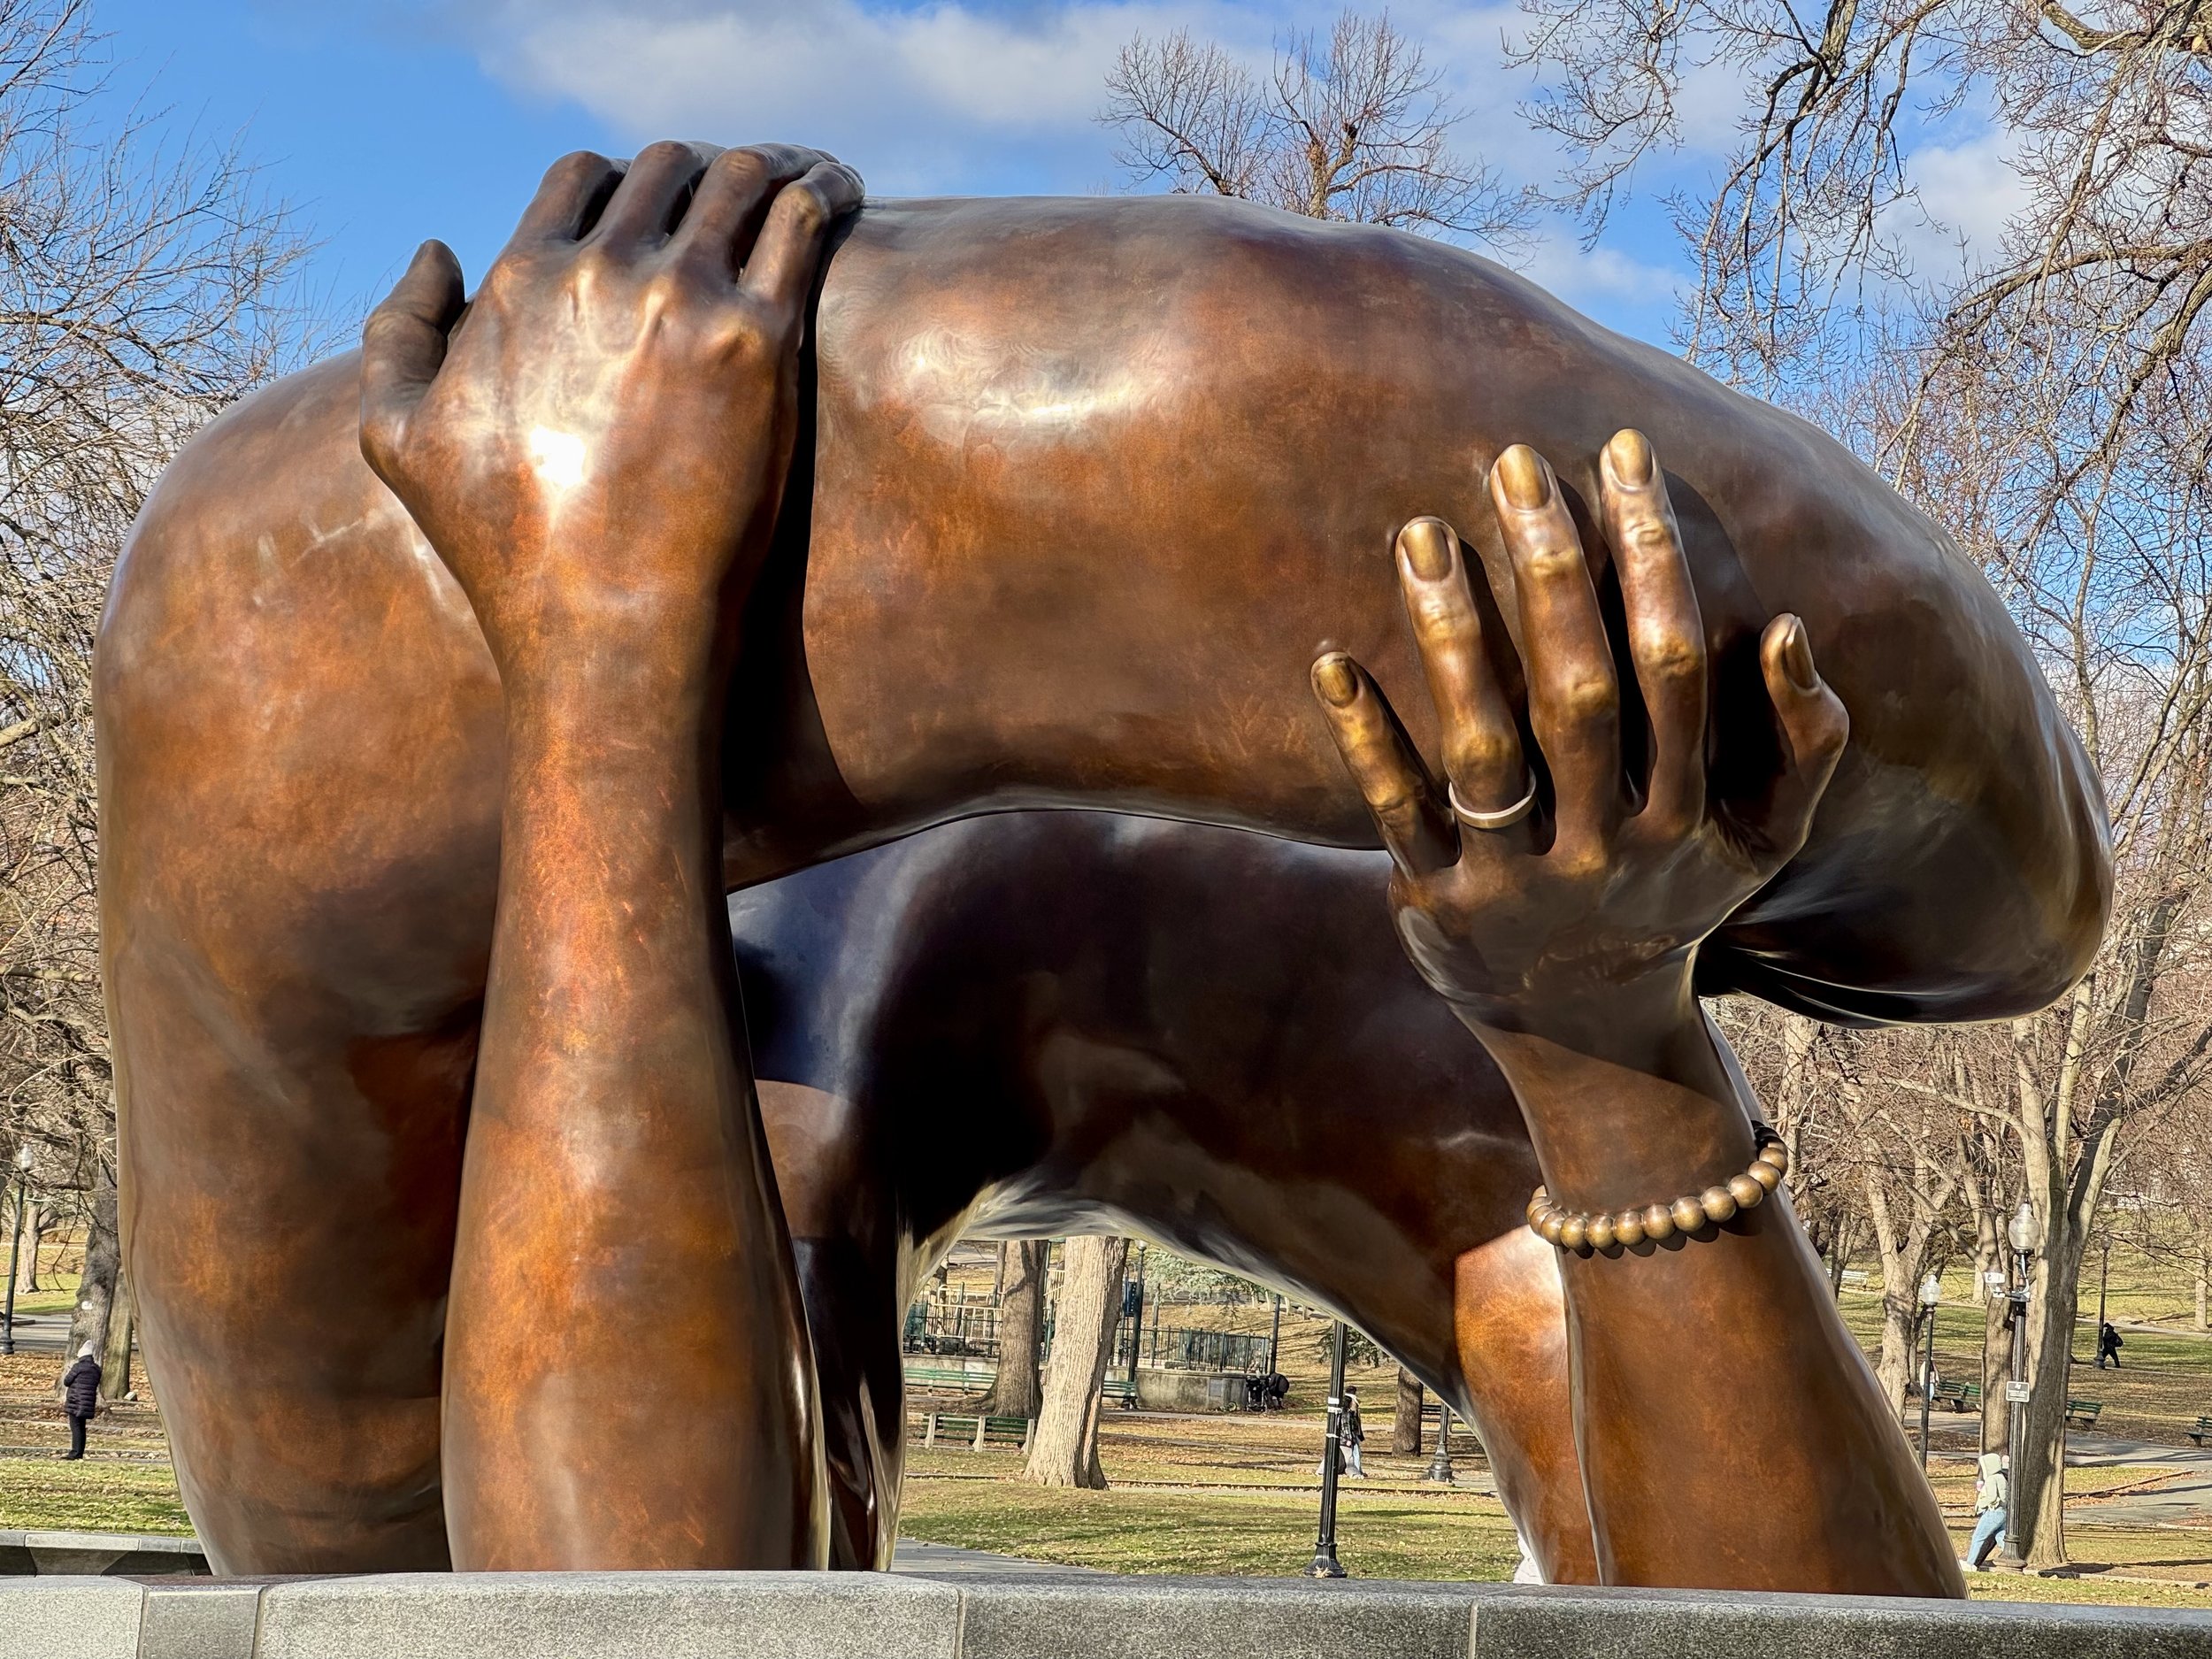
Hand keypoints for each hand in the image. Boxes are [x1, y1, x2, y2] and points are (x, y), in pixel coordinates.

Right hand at [358, 141, 860, 691]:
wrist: (609, 628)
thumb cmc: (508, 556)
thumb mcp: (399, 441)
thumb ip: (397, 333)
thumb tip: (439, 248)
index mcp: (517, 279)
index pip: (580, 177)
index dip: (625, 181)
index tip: (666, 205)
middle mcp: (599, 271)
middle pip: (665, 168)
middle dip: (703, 170)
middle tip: (746, 190)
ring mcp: (683, 298)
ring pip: (741, 175)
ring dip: (775, 163)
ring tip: (808, 177)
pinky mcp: (761, 338)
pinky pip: (802, 220)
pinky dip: (823, 190)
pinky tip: (841, 194)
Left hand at [1310, 430, 1847, 1037]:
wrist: (1589, 1032)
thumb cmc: (1672, 898)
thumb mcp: (1763, 842)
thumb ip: (1806, 743)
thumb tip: (1790, 626)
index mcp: (1687, 816)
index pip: (1675, 665)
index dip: (1654, 557)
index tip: (1623, 456)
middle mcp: (1605, 847)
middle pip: (1581, 693)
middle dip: (1552, 570)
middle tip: (1513, 463)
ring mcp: (1516, 879)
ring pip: (1484, 746)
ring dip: (1451, 635)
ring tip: (1421, 532)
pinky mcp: (1437, 903)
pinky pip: (1395, 811)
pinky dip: (1364, 737)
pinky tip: (1331, 659)